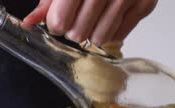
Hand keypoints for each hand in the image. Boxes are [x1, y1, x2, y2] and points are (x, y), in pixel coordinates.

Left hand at [23, 0, 157, 44]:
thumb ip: (48, 2)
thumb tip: (29, 23)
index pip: (59, 22)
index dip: (56, 25)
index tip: (58, 20)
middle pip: (78, 34)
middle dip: (73, 31)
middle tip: (76, 18)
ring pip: (99, 38)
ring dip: (92, 33)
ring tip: (93, 18)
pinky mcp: (145, 4)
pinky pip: (120, 35)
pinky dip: (111, 31)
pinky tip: (108, 16)